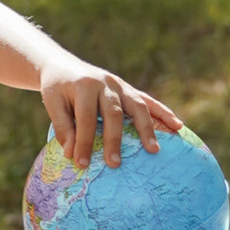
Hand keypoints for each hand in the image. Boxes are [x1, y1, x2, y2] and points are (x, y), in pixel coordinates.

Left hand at [43, 65, 184, 169]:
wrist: (64, 66)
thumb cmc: (57, 89)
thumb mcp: (53, 104)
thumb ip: (63, 127)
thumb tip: (72, 154)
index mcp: (85, 86)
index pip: (86, 118)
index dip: (84, 141)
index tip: (82, 163)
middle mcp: (106, 83)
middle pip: (114, 114)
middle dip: (114, 140)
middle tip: (114, 164)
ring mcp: (120, 85)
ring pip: (137, 106)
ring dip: (147, 128)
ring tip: (154, 149)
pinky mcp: (128, 89)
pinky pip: (148, 101)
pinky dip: (163, 112)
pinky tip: (177, 125)